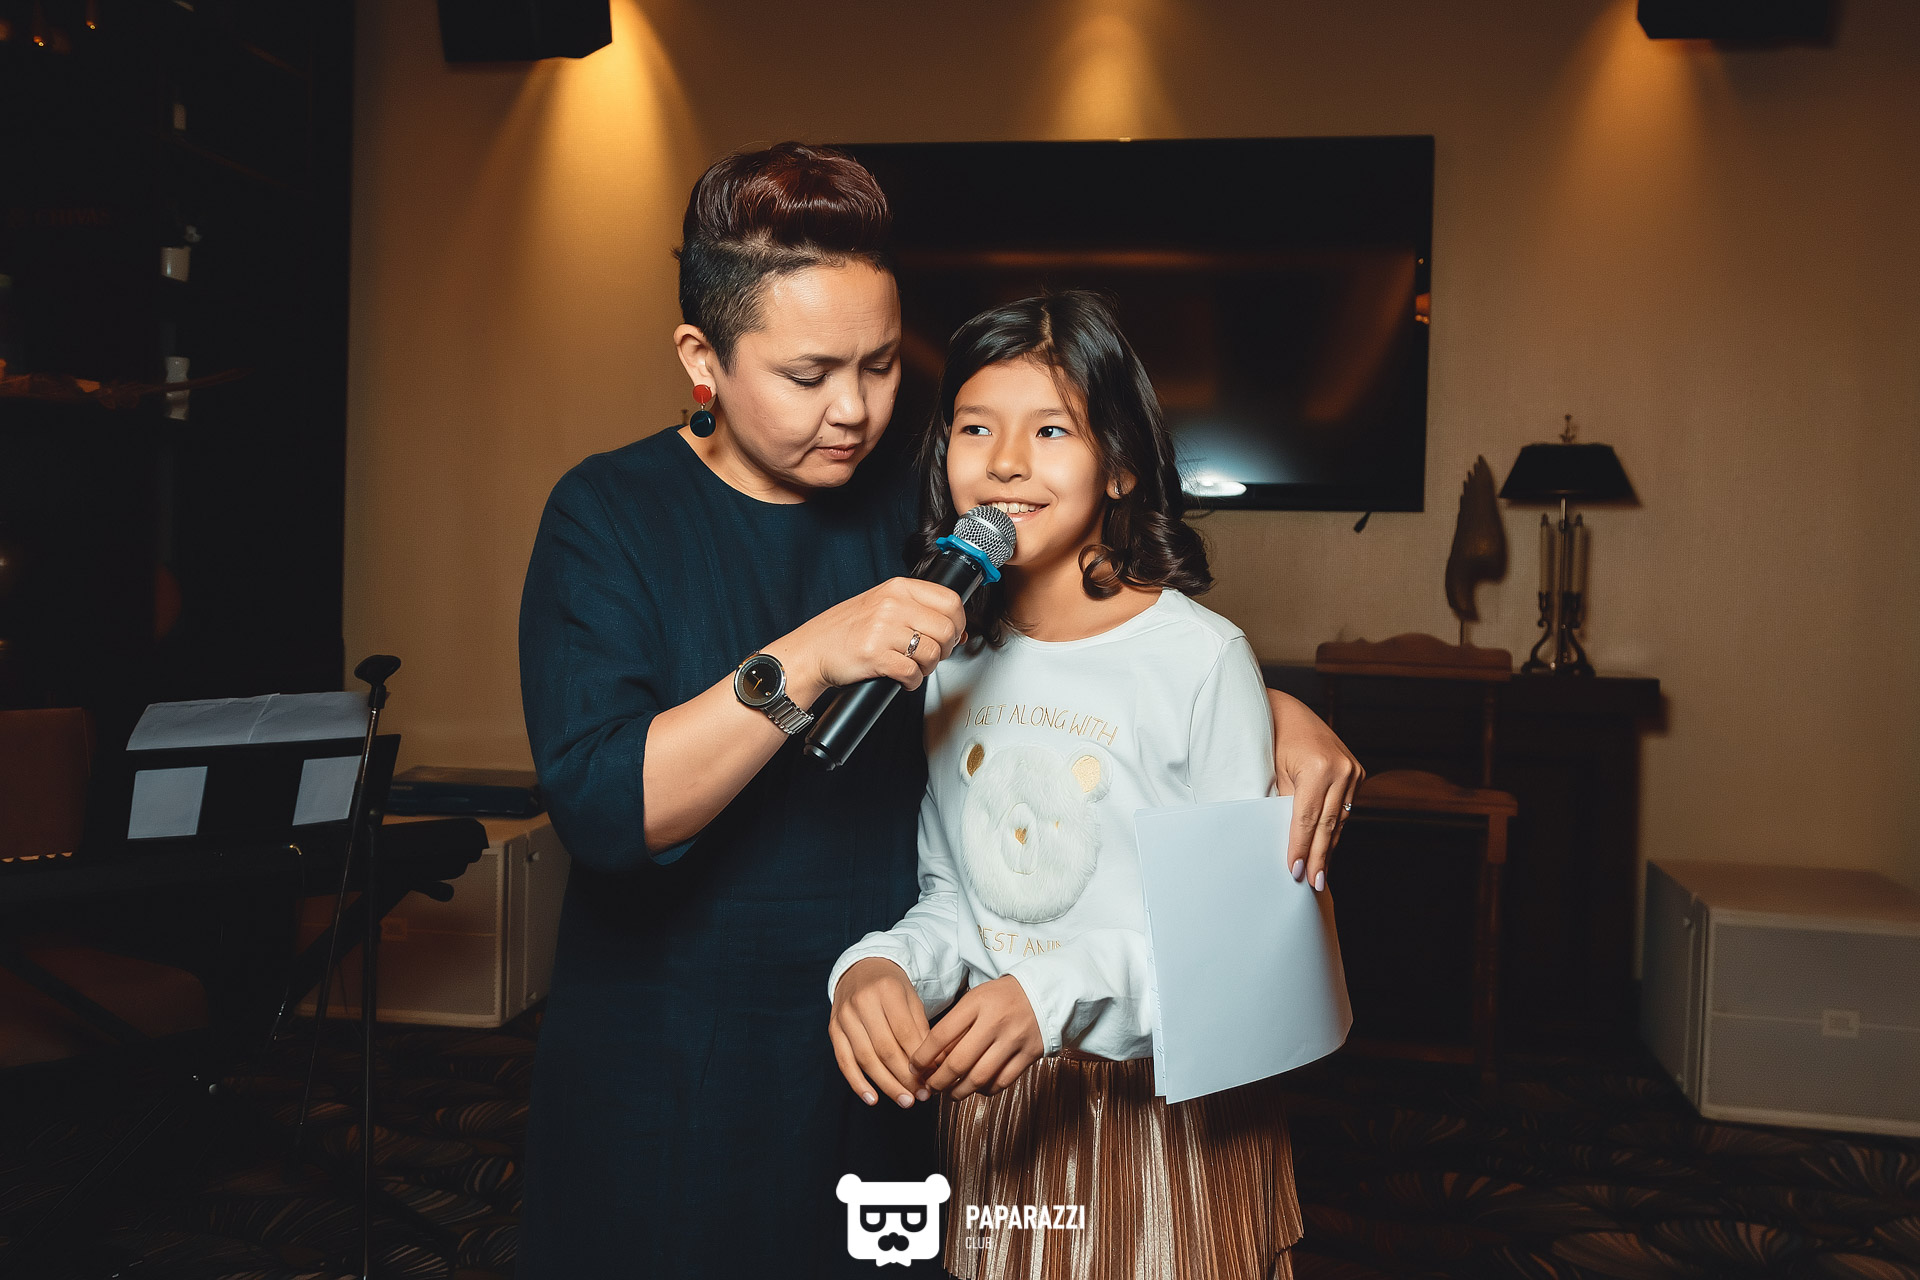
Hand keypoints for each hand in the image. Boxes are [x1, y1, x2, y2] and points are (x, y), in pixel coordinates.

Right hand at [767, 577, 965, 705]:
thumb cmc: (847, 629)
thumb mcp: (884, 605)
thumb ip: (919, 611)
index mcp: (898, 588)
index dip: (958, 622)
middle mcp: (892, 605)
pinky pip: (912, 674)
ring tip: (913, 667)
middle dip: (945, 649)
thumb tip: (959, 631)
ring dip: (928, 668)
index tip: (953, 634)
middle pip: (946, 629)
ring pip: (933, 653)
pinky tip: (902, 678)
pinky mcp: (875, 656)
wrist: (813, 649)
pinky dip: (912, 682)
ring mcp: (883, 630)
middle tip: (931, 655)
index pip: (950, 600)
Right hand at [830, 958, 931, 1108]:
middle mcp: (862, 1002)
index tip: (932, 1079)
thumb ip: (921, 1029)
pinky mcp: (833, 1029)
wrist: (861, 968)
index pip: (904, 1032)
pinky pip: (844, 1061)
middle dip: (905, 1077)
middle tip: (922, 1096)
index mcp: (887, 990)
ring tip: (905, 1101)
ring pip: (865, 1058)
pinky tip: (873, 1099)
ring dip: (887, 1085)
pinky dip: (858, 1083)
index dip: (919, 1060)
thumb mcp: (912, 999)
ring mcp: (844, 1016)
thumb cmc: (892, 987)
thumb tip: (935, 1065)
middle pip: (885, 1049)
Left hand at [910, 976, 1043, 1101]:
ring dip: (959, 1092)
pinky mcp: (1030, 1054)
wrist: (1043, 993)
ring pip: (980, 1077)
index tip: (914, 1068)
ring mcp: (1014, 1039)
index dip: (923, 1057)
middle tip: (929, 1087)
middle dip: (938, 1081)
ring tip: (950, 1093)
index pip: (941, 1035)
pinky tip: (977, 1088)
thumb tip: (933, 1061)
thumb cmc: (1001, 998)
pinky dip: (985, 1090)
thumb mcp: (974, 1000)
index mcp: (976, 1004)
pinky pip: (1002, 1082)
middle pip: (959, 1062)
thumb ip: (955, 1027)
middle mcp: (995, 1022)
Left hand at [1267, 689, 1362, 893]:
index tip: (1296, 871)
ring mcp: (1354, 770)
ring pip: (1340, 819)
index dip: (1301, 847)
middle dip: (1319, 856)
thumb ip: (1285, 805)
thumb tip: (1291, 840)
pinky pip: (1345, 808)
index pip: (1307, 818)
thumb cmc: (1273, 740)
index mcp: (1319, 768)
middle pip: (1328, 823)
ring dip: (1329, 846)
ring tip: (1321, 872)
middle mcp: (1342, 769)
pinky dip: (1335, 828)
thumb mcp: (1275, 774)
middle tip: (1313, 883)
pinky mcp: (1357, 772)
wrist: (1288, 712)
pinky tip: (1328, 847)